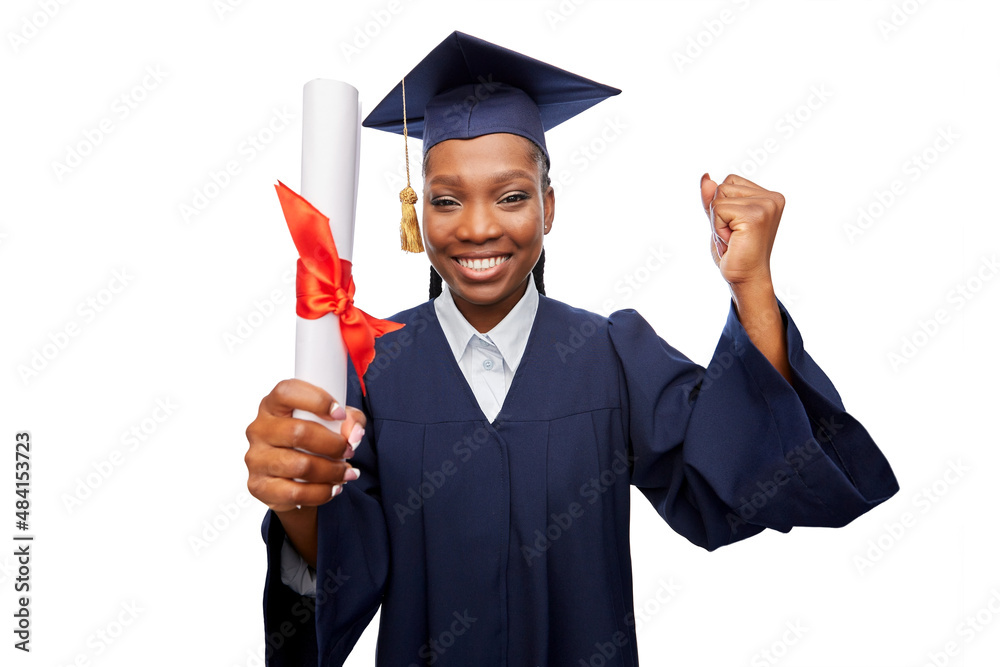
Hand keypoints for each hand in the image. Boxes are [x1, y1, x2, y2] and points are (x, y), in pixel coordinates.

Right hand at [245, 379, 365, 513]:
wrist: (292, 479)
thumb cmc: (312, 442)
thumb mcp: (335, 422)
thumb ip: (351, 420)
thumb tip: (355, 434)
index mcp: (273, 405)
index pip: (287, 392)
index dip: (317, 400)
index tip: (340, 414)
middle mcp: (259, 429)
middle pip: (298, 432)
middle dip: (333, 444)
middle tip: (349, 450)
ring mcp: (256, 458)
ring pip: (300, 466)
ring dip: (332, 471)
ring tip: (346, 472)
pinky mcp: (259, 486)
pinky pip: (295, 492)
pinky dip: (322, 492)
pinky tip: (333, 488)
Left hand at [699, 173, 784, 287]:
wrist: (745, 279)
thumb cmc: (735, 252)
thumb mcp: (720, 219)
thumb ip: (713, 198)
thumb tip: (705, 177)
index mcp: (770, 196)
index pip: (730, 182)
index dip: (723, 207)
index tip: (735, 228)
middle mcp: (772, 198)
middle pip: (723, 187)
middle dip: (718, 214)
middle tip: (733, 236)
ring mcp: (766, 206)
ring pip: (718, 197)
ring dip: (717, 222)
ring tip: (733, 238)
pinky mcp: (755, 216)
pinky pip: (717, 209)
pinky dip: (717, 228)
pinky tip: (732, 241)